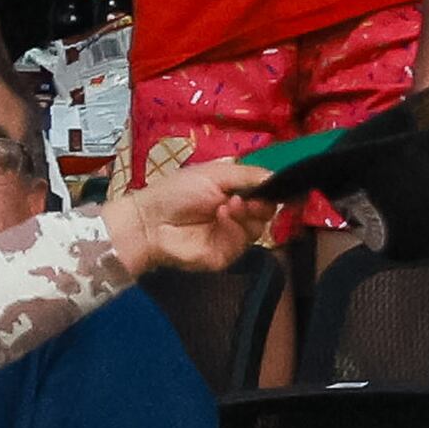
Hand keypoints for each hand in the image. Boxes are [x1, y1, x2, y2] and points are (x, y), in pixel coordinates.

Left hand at [104, 159, 276, 275]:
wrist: (151, 221)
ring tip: (228, 206)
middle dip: (262, 204)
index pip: (263, 193)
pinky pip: (243, 243)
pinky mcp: (226, 254)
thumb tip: (277, 176)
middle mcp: (236, 214)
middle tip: (248, 199)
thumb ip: (248, 174)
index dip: (271, 191)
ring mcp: (231, 236)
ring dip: (247, 214)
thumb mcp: (215, 173)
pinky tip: (221, 218)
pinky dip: (235, 228)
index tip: (274, 187)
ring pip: (258, 228)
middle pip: (266, 213)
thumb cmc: (177, 191)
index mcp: (233, 192)